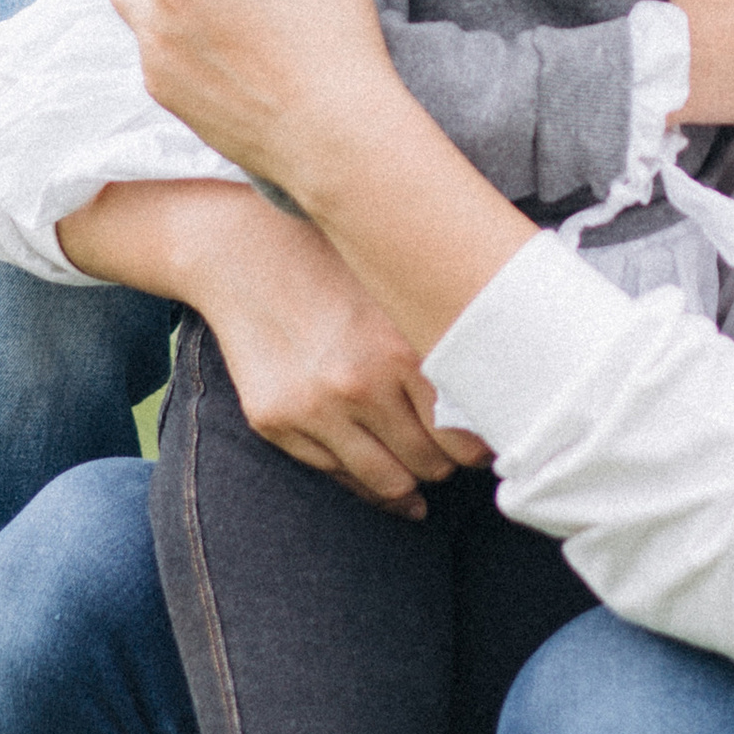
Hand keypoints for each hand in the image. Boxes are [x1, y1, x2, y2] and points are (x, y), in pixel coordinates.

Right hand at [183, 202, 481, 515]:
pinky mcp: (276, 421)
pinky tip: (374, 456)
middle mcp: (359, 384)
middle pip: (431, 466)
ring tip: (414, 457)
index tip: (479, 442)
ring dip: (409, 480)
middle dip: (444, 462)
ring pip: (388, 483)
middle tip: (446, 448)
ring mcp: (314, 408)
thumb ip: (441, 348)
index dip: (477, 447)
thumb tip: (488, 409)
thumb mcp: (399, 296)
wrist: (246, 250)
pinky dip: (363, 475)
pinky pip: (338, 474)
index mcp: (401, 349)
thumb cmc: (337, 268)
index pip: (463, 438)